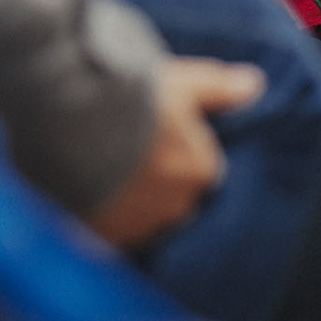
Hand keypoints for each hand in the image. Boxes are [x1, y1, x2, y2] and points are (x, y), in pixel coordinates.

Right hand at [82, 57, 263, 248]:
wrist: (67, 127)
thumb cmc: (128, 102)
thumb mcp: (177, 83)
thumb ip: (216, 87)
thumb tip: (253, 84)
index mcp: (200, 169)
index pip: (199, 164)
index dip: (173, 147)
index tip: (148, 131)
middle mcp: (178, 205)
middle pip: (171, 192)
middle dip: (152, 177)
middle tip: (120, 147)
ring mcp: (141, 226)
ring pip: (141, 213)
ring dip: (127, 197)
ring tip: (96, 166)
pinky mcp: (106, 238)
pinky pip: (110, 229)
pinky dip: (102, 214)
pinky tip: (84, 190)